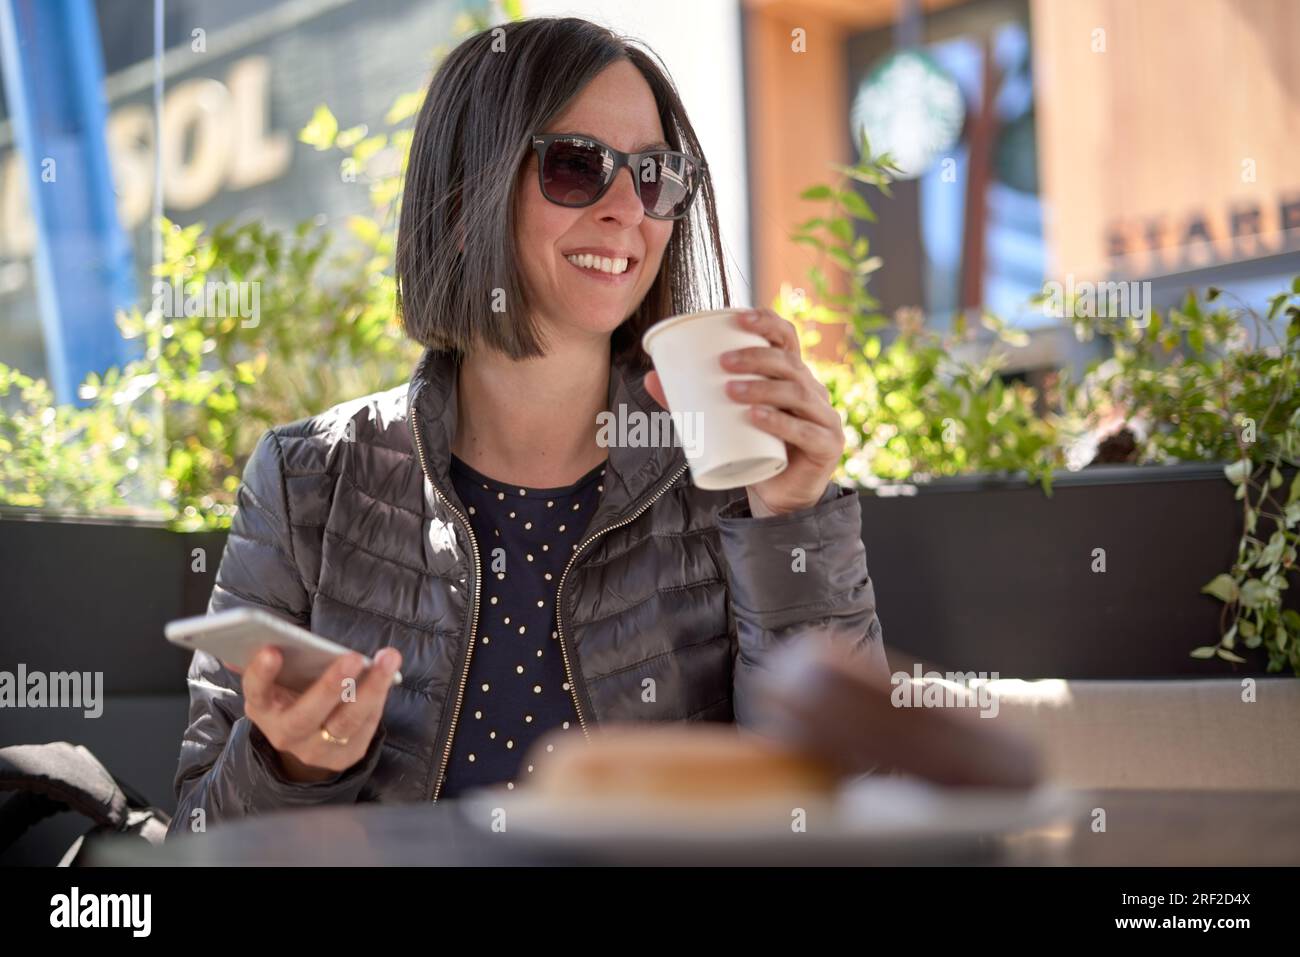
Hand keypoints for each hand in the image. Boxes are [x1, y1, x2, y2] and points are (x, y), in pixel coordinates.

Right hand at [235, 645, 401, 782]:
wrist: (306, 739)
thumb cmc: (294, 691)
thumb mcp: (281, 679)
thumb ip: (282, 660)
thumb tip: (276, 636)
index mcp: (262, 708)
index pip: (256, 692)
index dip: (262, 673)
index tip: (271, 650)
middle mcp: (285, 734)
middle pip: (306, 715)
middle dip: (331, 686)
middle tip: (353, 657)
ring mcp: (315, 750)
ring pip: (345, 722)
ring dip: (371, 688)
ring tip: (388, 658)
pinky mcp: (344, 756)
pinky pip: (365, 726)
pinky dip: (378, 698)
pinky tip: (388, 674)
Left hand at [644, 308, 842, 514]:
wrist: (780, 497)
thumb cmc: (755, 450)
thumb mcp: (725, 421)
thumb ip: (691, 401)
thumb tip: (649, 378)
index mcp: (793, 376)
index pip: (787, 338)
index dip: (767, 322)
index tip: (738, 318)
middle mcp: (813, 391)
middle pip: (789, 363)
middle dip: (756, 357)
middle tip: (722, 363)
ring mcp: (825, 418)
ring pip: (796, 393)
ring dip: (763, 387)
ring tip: (731, 391)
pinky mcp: (826, 446)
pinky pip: (805, 431)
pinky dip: (780, 422)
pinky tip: (757, 416)